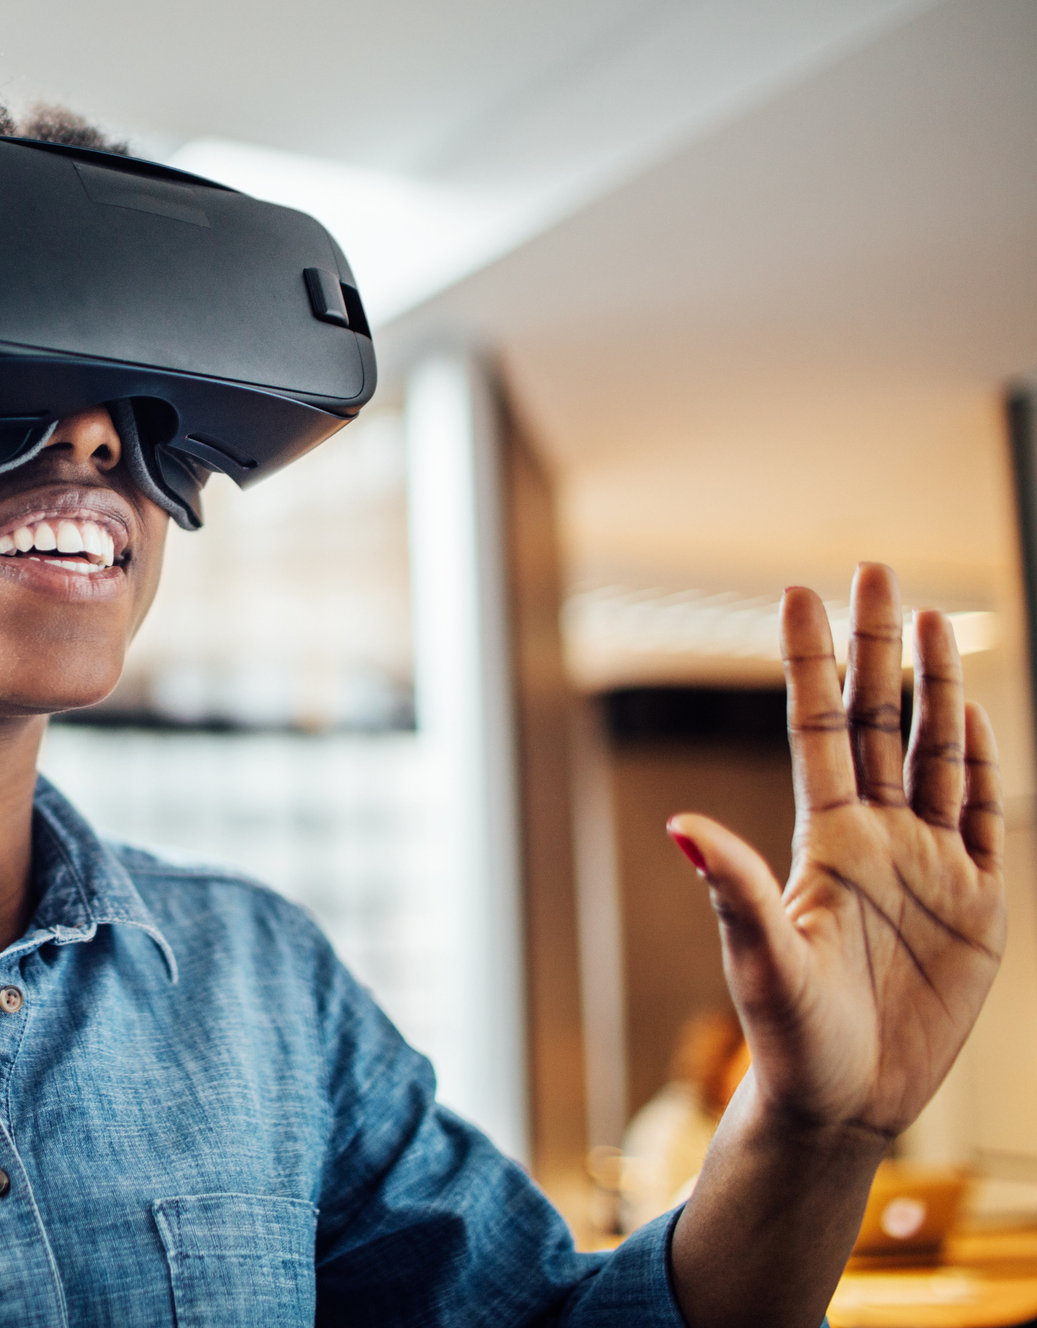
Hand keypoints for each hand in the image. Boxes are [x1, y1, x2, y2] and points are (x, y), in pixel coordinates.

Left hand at [668, 563, 1005, 1141]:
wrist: (846, 1101)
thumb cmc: (790, 1038)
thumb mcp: (764, 961)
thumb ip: (736, 891)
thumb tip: (682, 827)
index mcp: (821, 840)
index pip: (815, 726)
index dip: (809, 660)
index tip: (798, 590)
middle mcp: (873, 837)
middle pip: (876, 719)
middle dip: (877, 645)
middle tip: (875, 567)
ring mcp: (927, 864)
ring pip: (936, 752)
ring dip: (937, 687)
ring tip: (933, 617)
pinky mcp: (976, 902)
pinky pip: (984, 815)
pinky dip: (986, 760)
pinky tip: (979, 710)